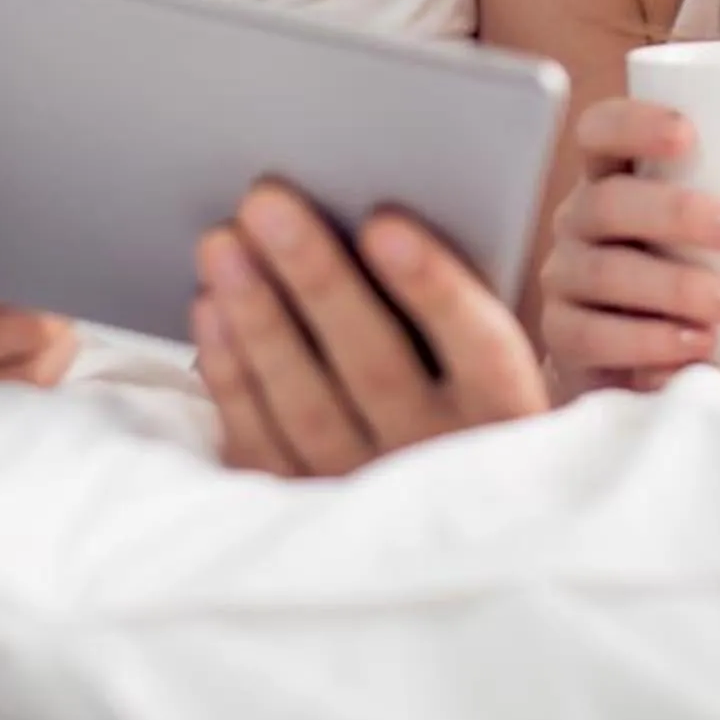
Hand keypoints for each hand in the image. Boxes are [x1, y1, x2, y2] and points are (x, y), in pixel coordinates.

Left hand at [192, 184, 548, 476]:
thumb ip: (451, 299)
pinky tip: (211, 306)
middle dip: (316, 278)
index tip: (382, 222)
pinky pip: (261, 442)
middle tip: (265, 202)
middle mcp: (441, 462)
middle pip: (376, 369)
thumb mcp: (477, 356)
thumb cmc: (457, 388)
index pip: (482, 349)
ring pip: (307, 408)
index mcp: (507, 413)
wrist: (437, 518)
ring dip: (259, 319)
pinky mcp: (305, 507)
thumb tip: (372, 215)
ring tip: (222, 244)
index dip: (432, 287)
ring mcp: (368, 494)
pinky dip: (231, 374)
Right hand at [537, 97, 719, 390]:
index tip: (689, 134)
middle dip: (676, 212)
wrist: (673, 375)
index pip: (602, 131)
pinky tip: (699, 347)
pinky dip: (648, 341)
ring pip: (604, 271)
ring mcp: (567, 280)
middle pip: (606, 201)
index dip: (633, 123)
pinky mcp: (567, 342)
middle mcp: (583, 221)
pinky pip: (593, 337)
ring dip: (675, 285)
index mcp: (621, 177)